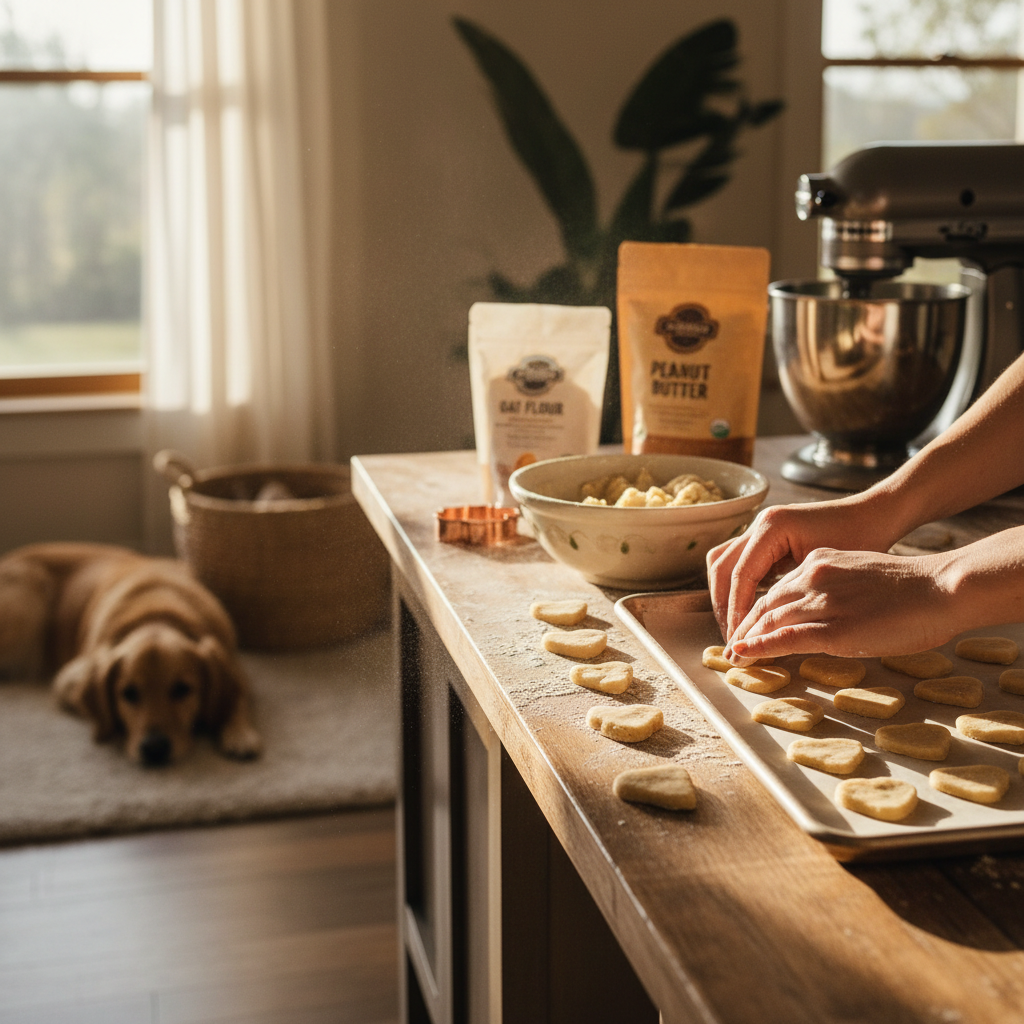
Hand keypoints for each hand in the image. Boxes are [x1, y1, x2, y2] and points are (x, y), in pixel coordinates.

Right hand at [707, 500, 893, 642]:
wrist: (876, 515)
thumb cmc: (862, 538)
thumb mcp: (827, 570)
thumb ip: (793, 594)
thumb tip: (768, 629)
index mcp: (772, 527)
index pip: (740, 575)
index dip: (736, 610)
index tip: (740, 640)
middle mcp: (760, 524)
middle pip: (721, 567)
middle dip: (724, 605)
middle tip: (733, 637)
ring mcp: (761, 529)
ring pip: (724, 563)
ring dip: (725, 595)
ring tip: (738, 626)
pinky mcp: (767, 539)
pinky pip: (740, 563)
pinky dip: (739, 588)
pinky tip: (752, 610)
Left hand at [724, 547, 956, 659]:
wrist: (941, 587)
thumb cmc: (911, 587)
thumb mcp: (861, 575)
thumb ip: (835, 589)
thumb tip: (821, 609)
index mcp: (820, 562)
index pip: (776, 587)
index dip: (755, 610)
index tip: (745, 626)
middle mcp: (812, 576)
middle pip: (764, 604)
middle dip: (743, 626)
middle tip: (730, 645)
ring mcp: (821, 602)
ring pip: (769, 620)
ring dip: (746, 640)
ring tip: (732, 657)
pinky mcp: (832, 628)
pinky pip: (784, 638)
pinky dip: (759, 648)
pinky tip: (744, 655)